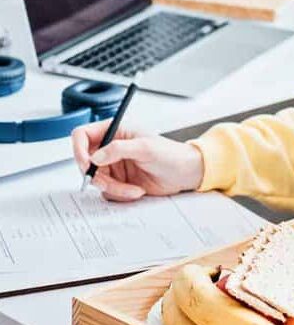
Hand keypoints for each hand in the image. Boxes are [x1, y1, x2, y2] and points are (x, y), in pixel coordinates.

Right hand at [72, 121, 203, 201]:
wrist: (184, 173)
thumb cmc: (170, 153)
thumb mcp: (145, 147)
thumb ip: (118, 149)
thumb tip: (95, 156)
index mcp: (115, 130)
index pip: (83, 135)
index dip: (78, 149)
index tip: (86, 164)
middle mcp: (111, 147)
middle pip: (86, 162)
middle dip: (97, 176)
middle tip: (109, 182)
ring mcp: (113, 165)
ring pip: (96, 180)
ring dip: (113, 188)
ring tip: (133, 188)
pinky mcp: (118, 181)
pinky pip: (107, 191)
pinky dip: (119, 194)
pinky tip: (136, 190)